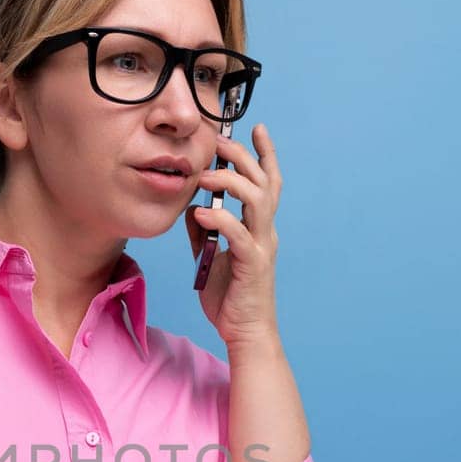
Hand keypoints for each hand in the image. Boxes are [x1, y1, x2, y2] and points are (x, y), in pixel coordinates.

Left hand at [183, 122, 282, 348]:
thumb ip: (203, 232)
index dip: (264, 154)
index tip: (255, 128)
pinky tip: (201, 214)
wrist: (245, 334)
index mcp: (258, 229)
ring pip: (257, 200)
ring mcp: (261, 247)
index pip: (267, 183)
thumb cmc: (231, 299)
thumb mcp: (210, 258)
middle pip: (264, 182)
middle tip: (219, 143)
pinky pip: (238, 234)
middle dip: (243, 157)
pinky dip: (220, 219)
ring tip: (205, 178)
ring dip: (230, 183)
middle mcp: (265, 232)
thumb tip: (193, 208)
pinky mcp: (252, 265)